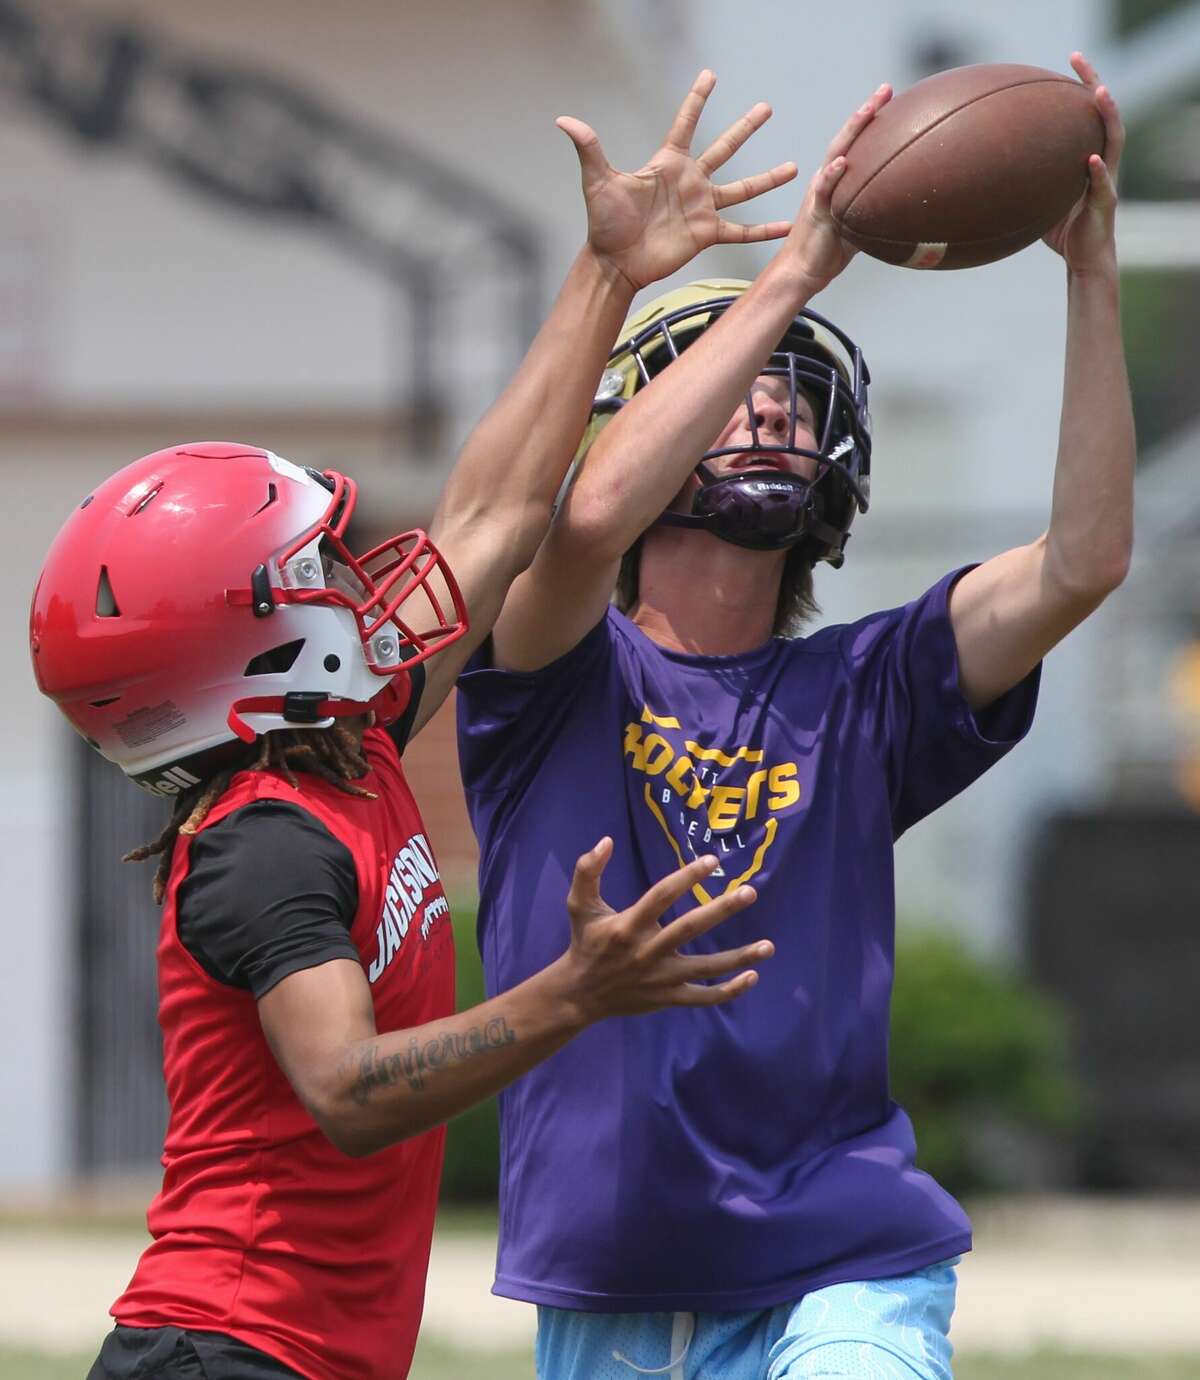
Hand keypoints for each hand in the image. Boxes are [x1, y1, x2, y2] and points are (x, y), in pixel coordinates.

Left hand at [558, 70, 798, 291]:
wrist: (615, 262)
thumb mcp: (598, 181)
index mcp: (669, 163)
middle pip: (725, 148)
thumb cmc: (605, 222)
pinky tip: (786, 226)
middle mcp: (691, 181)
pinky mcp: (707, 234)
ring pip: (742, 188)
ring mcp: (702, 207)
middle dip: (745, 127)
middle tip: (766, 107)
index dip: (697, 99)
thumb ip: (589, 148)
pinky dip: (763, 231)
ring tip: (794, 167)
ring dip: (767, 179)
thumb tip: (563, 120)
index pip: (686, 123)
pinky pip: (741, 231)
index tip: (710, 74)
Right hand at [558, 837, 771, 1022]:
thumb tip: (606, 841)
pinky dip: (729, 991)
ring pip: (706, 968)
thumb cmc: (585, 942)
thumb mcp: (579, 905)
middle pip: (690, 928)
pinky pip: (703, 997)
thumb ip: (588, 871)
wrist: (580, 994)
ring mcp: (660, 978)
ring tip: (769, 946)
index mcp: (627, 926)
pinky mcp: (668, 998)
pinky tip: (753, 976)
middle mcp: (647, 951)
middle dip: (721, 909)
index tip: (712, 861)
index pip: (662, 896)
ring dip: (739, 957)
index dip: (687, 876)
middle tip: (750, 892)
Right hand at [782, 83, 892, 293]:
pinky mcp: (816, 213)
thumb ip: (875, 211)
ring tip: (868, 110)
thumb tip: (905, 209)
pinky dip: (832, 175)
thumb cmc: (829, 251)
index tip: (891, 97)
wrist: (802, 272)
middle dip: (866, 113)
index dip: (871, 121)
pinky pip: (824, 191)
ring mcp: (820, 194)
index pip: (855, 144)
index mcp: (836, 182)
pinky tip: (842, 161)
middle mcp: (826, 181)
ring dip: (852, 131)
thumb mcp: (859, 226)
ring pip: (835, 155)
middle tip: (885, 89)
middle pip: (846, 139)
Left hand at [1042, 53, 1122, 272]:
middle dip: (1094, 85)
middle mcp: (1102, 164)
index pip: (1088, 116)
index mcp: (1089, 159)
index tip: (1069, 61)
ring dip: (1107, 116)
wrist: (1084, 262)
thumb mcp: (1038, 201)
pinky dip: (1097, 173)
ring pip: (1113, 142)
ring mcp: (1107, 182)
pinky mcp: (1105, 205)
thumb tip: (984, 176)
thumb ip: (1023, 184)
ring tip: (1099, 94)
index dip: (1082, 87)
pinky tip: (1090, 161)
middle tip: (1080, 60)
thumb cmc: (1062, 231)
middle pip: (1104, 116)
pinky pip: (1102, 186)